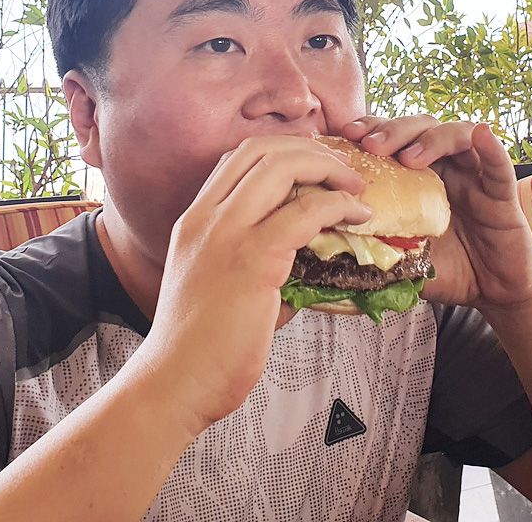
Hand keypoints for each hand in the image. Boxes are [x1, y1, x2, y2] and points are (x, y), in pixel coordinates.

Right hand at [143, 135, 371, 427]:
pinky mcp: (253, 260)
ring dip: (329, 170)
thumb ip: (255, 265)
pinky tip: (356, 216)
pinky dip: (338, 205)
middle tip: (343, 171)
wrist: (174, 382)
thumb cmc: (198, 347)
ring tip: (355, 189)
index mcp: (195, 220)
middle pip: (262, 150)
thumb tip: (305, 267)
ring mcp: (226, 234)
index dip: (283, 150)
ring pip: (282, 168)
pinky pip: (305, 212)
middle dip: (311, 150)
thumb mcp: (216, 285)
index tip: (315, 163)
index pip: (238, 157)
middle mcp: (206, 218)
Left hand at [341, 116, 531, 312]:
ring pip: (456, 135)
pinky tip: (481, 135)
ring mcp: (474, 176)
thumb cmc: (449, 269)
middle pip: (420, 128)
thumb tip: (331, 241)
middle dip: (393, 131)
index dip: (370, 131)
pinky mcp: (502, 194)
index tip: (344, 135)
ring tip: (409, 156)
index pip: (393, 139)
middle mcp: (446, 167)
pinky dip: (490, 148)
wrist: (492, 292)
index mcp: (418, 176)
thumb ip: (375, 245)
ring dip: (430, 139)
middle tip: (370, 144)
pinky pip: (498, 165)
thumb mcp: (403, 256)